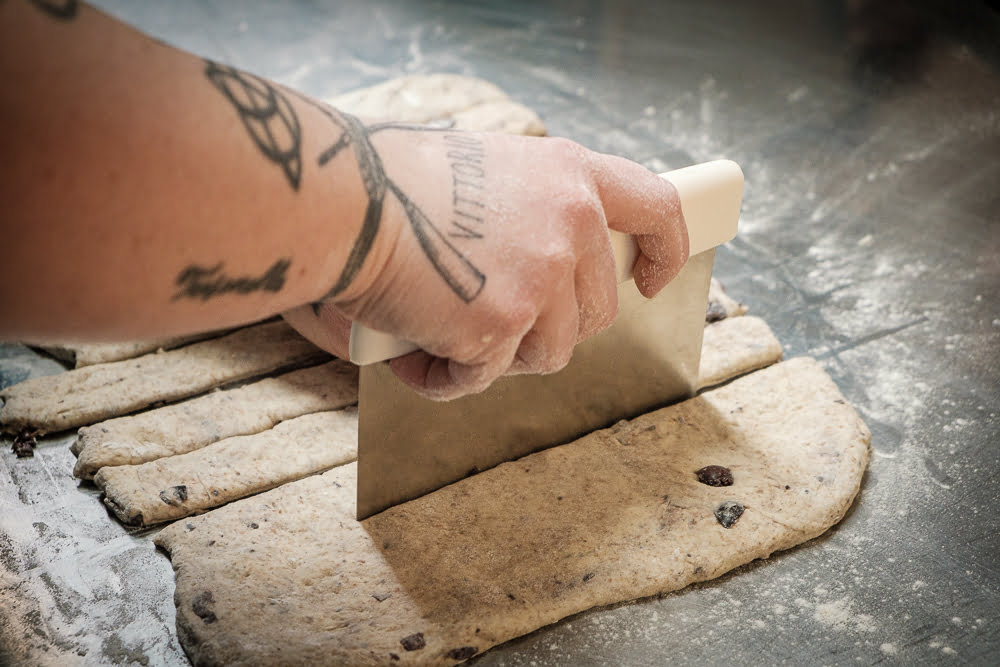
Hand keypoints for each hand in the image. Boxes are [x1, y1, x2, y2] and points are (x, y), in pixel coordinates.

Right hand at [291, 129, 687, 399]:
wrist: (343, 203)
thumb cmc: (391, 183)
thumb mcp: (487, 170)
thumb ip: (534, 208)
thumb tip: (546, 261)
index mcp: (569, 175)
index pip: (656, 210)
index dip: (664, 251)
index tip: (648, 280)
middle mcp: (570, 222)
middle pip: (596, 310)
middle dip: (547, 327)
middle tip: (490, 318)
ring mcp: (543, 275)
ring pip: (549, 353)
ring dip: (498, 355)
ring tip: (441, 331)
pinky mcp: (505, 324)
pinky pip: (486, 377)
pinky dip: (448, 377)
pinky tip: (414, 352)